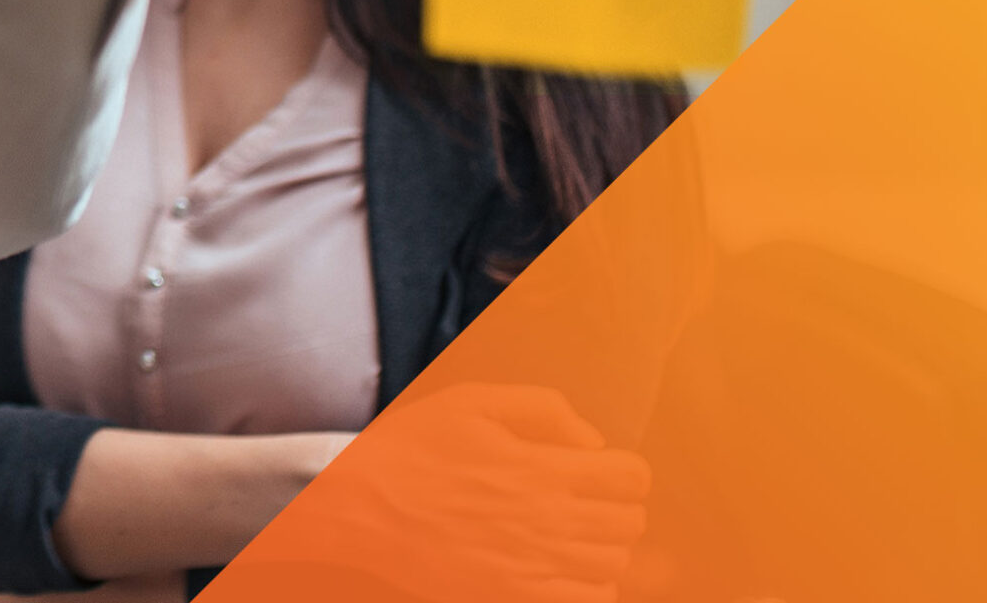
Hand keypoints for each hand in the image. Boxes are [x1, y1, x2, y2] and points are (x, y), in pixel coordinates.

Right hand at [252, 384, 650, 602]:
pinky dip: (588, 588)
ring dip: (602, 547)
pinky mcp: (514, 598)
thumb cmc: (407, 452)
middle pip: (629, 524)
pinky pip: (588, 602)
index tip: (600, 470)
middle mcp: (549, 523)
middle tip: (582, 499)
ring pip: (613, 566)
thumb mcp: (467, 403)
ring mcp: (534, 569)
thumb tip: (592, 441)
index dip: (623, 470)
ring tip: (570, 535)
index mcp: (541, 470)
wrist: (356, 513)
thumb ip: (540, 409)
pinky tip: (560, 570)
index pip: (631, 478)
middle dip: (615, 507)